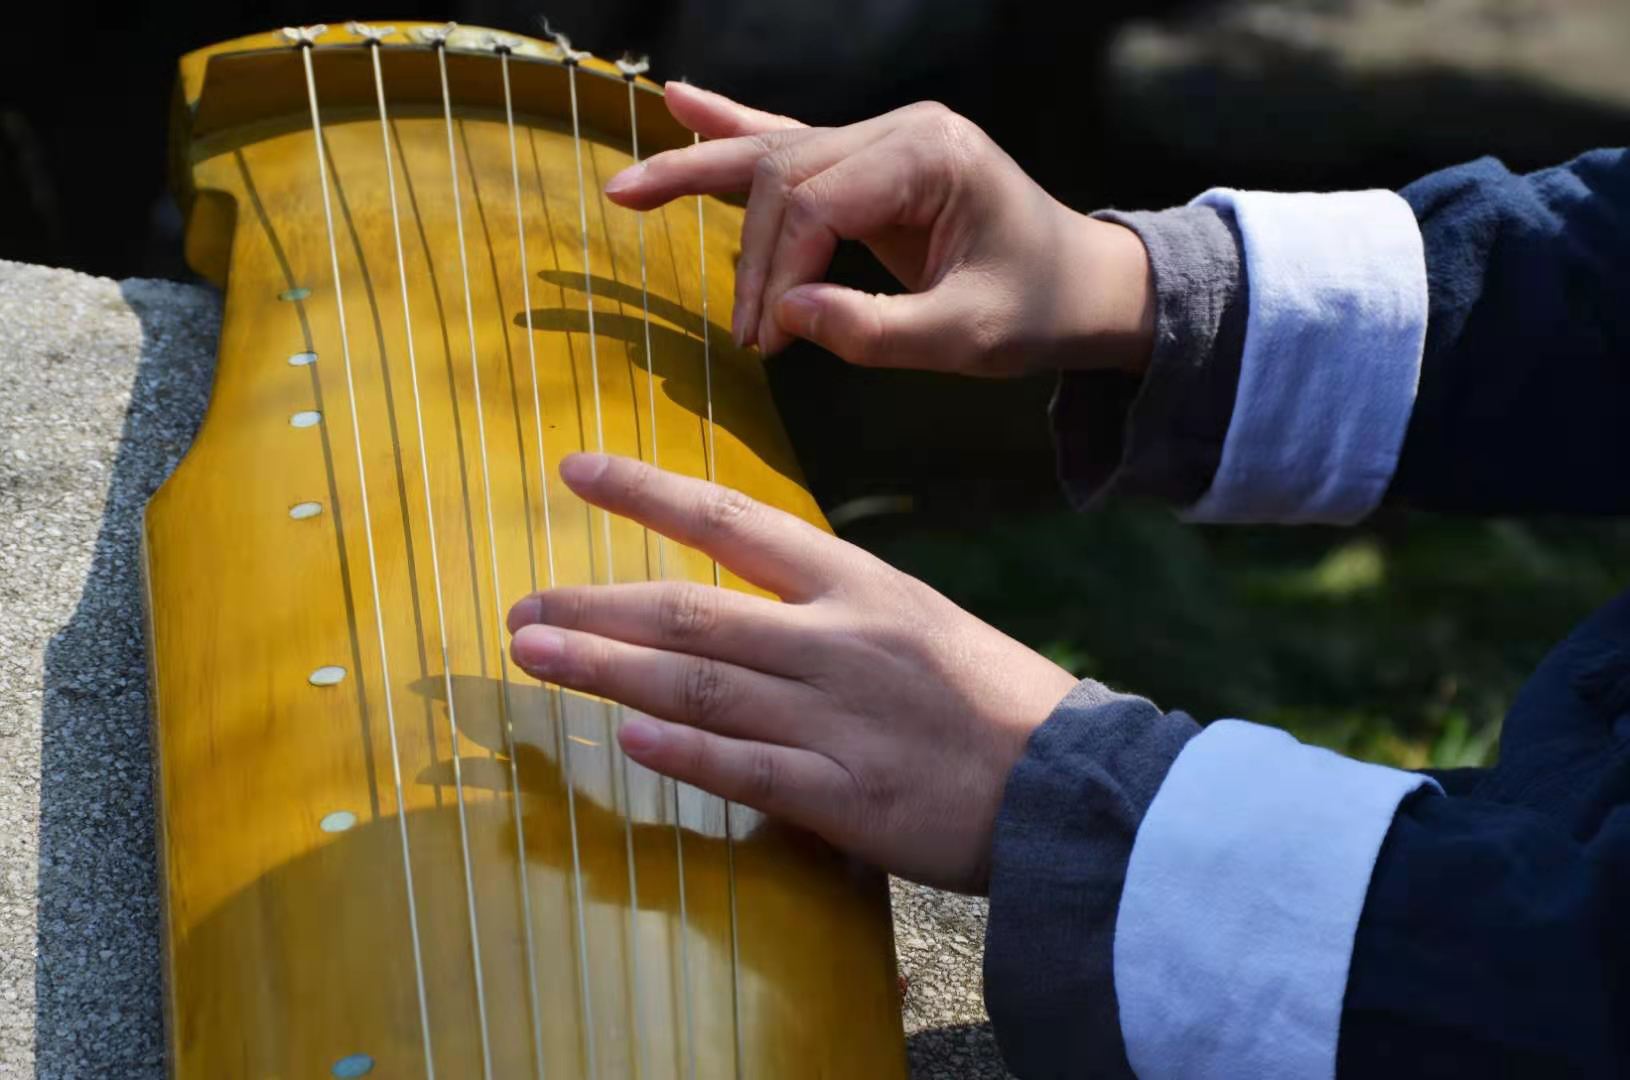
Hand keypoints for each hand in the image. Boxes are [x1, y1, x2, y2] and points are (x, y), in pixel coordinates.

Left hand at [507, 453, 1078, 891]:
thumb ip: (824, 610)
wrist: (1075, 781)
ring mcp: (841, 719)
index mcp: (858, 584)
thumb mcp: (914, 620)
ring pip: (705, 685)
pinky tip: (626, 738)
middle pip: (695, 610)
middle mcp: (839, 640)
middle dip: (597, 605)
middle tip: (521, 608)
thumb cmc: (989, 697)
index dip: (649, 493)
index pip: (735, 522)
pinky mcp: (850, 797)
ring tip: (534, 655)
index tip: (575, 469)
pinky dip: (686, 754)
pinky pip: (753, 770)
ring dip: (609, 669)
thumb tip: (725, 611)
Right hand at [604, 83, 1153, 376]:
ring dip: (699, 173)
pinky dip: (732, 129)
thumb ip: (879, 333)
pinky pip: (791, 141)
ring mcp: (884, 136)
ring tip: (624, 188)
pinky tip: (676, 102)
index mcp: (930, 154)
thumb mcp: (971, 337)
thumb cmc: (1039, 309)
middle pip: (786, 175)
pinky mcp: (871, 161)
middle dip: (752, 257)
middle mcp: (901, 128)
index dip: (780, 273)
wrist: (1087, 285)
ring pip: (773, 152)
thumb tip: (788, 320)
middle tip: (748, 336)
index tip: (772, 341)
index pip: (818, 203)